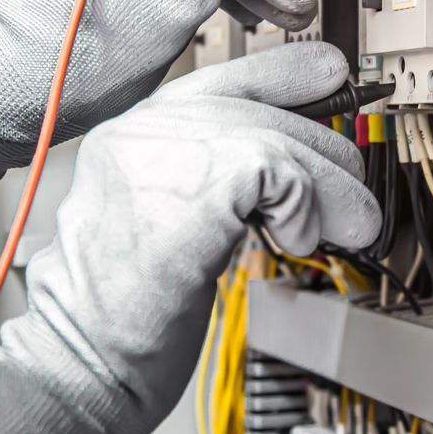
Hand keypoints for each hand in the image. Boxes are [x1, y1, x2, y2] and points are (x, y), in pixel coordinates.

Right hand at [0, 43, 379, 433]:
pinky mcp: (198, 182)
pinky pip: (286, 174)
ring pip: (281, 140)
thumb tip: (297, 173)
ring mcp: (164, 150)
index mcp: (131, 134)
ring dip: (331, 191)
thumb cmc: (118, 315)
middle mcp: (142, 129)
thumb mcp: (168, 222)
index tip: (331, 74)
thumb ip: (216, 182)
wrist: (78, 359)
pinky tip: (296, 242)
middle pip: (261, 108)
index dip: (286, 74)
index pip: (221, 76)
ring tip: (350, 228)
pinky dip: (308, 209)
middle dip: (323, 154)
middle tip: (353, 202)